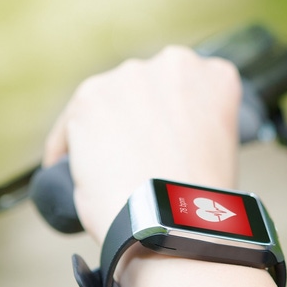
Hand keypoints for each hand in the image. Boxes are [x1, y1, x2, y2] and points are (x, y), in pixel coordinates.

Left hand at [43, 46, 241, 243]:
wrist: (171, 222)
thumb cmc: (198, 202)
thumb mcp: (218, 150)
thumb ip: (196, 128)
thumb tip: (161, 140)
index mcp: (216, 77)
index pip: (191, 89)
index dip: (176, 120)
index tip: (167, 141)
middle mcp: (174, 65)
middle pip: (147, 90)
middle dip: (138, 118)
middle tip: (136, 158)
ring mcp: (131, 77)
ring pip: (109, 103)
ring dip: (105, 129)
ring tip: (106, 172)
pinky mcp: (89, 97)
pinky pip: (72, 124)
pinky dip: (68, 148)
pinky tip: (75, 176)